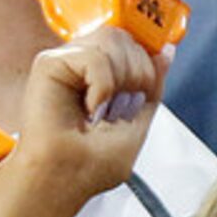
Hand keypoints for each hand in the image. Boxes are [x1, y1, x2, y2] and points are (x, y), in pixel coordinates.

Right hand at [13, 29, 163, 209]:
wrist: (64, 180)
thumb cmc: (91, 165)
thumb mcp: (138, 121)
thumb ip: (152, 84)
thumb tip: (166, 51)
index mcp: (101, 77)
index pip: (131, 43)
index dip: (146, 58)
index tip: (145, 86)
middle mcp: (82, 66)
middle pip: (125, 36)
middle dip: (138, 73)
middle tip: (122, 106)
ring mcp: (66, 62)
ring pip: (113, 38)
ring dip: (122, 77)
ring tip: (105, 108)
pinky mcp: (50, 63)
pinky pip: (94, 55)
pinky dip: (102, 85)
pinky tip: (90, 108)